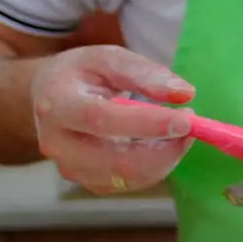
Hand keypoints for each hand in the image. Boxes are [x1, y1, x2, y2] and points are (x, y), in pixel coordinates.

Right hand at [30, 45, 196, 194]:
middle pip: (119, 161)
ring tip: (179, 131)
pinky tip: (164, 144)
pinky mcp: (92, 183)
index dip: (148, 124)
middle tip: (191, 125)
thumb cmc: (82, 75)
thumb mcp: (107, 59)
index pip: (102, 120)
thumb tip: (184, 93)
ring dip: (166, 157)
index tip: (187, 120)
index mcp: (57, 104)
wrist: (51, 100)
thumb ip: (144, 72)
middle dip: (166, 148)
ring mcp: (73, 169)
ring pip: (132, 176)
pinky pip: (134, 182)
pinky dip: (158, 165)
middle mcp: (59, 144)